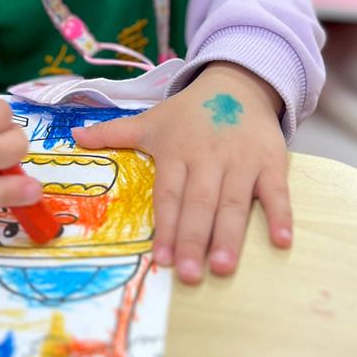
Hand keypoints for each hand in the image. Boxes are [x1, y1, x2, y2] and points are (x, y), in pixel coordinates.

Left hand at [72, 62, 290, 282]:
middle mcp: (208, 158)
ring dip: (230, 235)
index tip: (161, 260)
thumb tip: (74, 137)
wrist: (238, 82)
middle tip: (189, 274)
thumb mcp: (151, 120)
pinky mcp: (271, 161)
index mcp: (177, 151)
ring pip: (234, 202)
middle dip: (193, 239)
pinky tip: (282, 242)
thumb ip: (113, 133)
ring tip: (223, 268)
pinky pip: (277, 191)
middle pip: (199, 204)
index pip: (169, 195)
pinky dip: (281, 216)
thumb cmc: (190, 112)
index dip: (165, 227)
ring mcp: (241, 161)